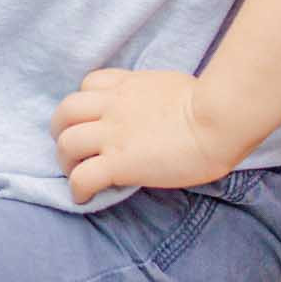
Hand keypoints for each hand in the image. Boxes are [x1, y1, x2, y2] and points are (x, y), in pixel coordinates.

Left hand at [52, 68, 232, 202]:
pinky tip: (85, 197)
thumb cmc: (211, 104)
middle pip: (65, 112)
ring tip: (77, 174)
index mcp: (128, 86)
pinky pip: (82, 177)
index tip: (92, 119)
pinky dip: (78, 189)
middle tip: (74, 149)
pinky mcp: (119, 163)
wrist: (218, 119)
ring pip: (66, 144)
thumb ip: (154, 96)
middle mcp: (114, 107)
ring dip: (66, 162)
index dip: (85, 103)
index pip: (89, 84)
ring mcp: (113, 135)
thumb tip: (158, 111)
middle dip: (61, 131)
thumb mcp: (173, 86)